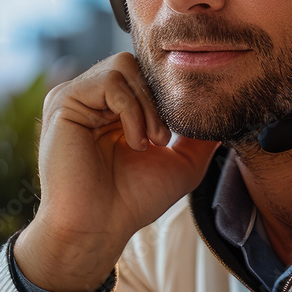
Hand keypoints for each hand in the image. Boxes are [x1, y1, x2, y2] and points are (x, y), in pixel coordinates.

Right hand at [17, 52, 219, 291]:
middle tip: (163, 140)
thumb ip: (201, 137)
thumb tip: (227, 115)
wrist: (98, 227)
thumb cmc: (132, 201)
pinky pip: (109, 82)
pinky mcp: (64, 101)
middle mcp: (92, 98)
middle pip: (137, 64)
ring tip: (150, 142)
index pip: (146, 73)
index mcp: (112, 108)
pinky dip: (132, 111)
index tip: (175, 133)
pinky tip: (133, 143)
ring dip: (148, 106)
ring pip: (125, 66)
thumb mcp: (181, 164)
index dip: (167, 95)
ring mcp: (76, 97)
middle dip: (160, 99)